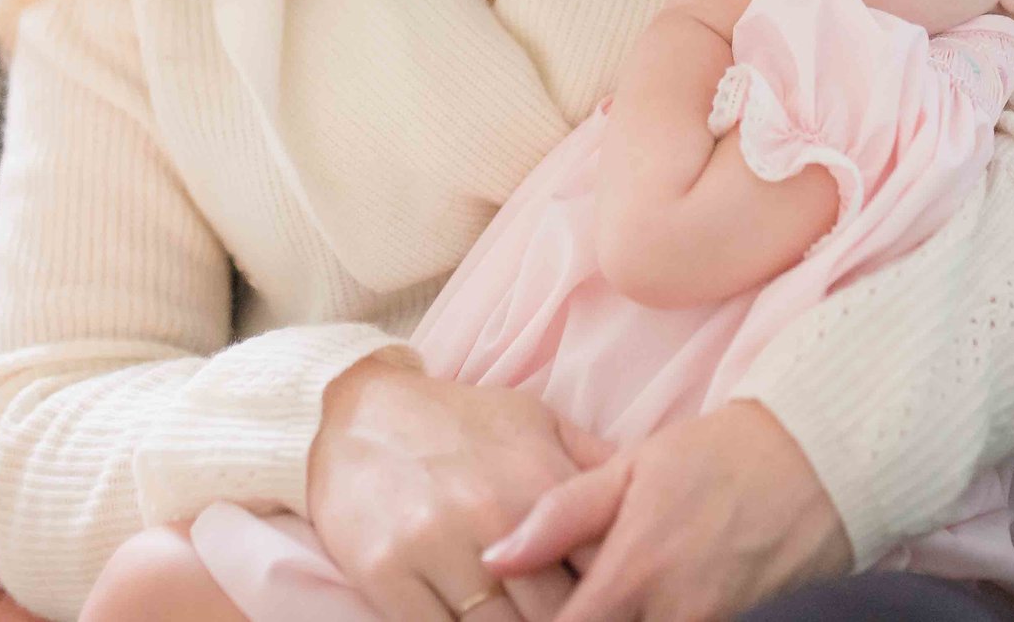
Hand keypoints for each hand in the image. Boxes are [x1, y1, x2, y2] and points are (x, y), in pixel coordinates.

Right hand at [306, 355, 614, 620]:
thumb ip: (594, 464)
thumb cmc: (459, 423)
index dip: (615, 597)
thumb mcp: (534, 422)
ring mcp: (435, 546)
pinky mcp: (384, 573)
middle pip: (556, 612)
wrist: (357, 412)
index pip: (600, 566)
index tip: (624, 607)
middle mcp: (492, 515)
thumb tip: (656, 499)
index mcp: (538, 481)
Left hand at [480, 402, 849, 621]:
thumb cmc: (719, 455)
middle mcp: (670, 616)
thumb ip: (560, 515)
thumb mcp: (631, 467)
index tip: (522, 611)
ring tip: (613, 597)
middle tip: (559, 602)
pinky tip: (648, 603)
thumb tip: (494, 557)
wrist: (822, 460)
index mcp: (632, 573)